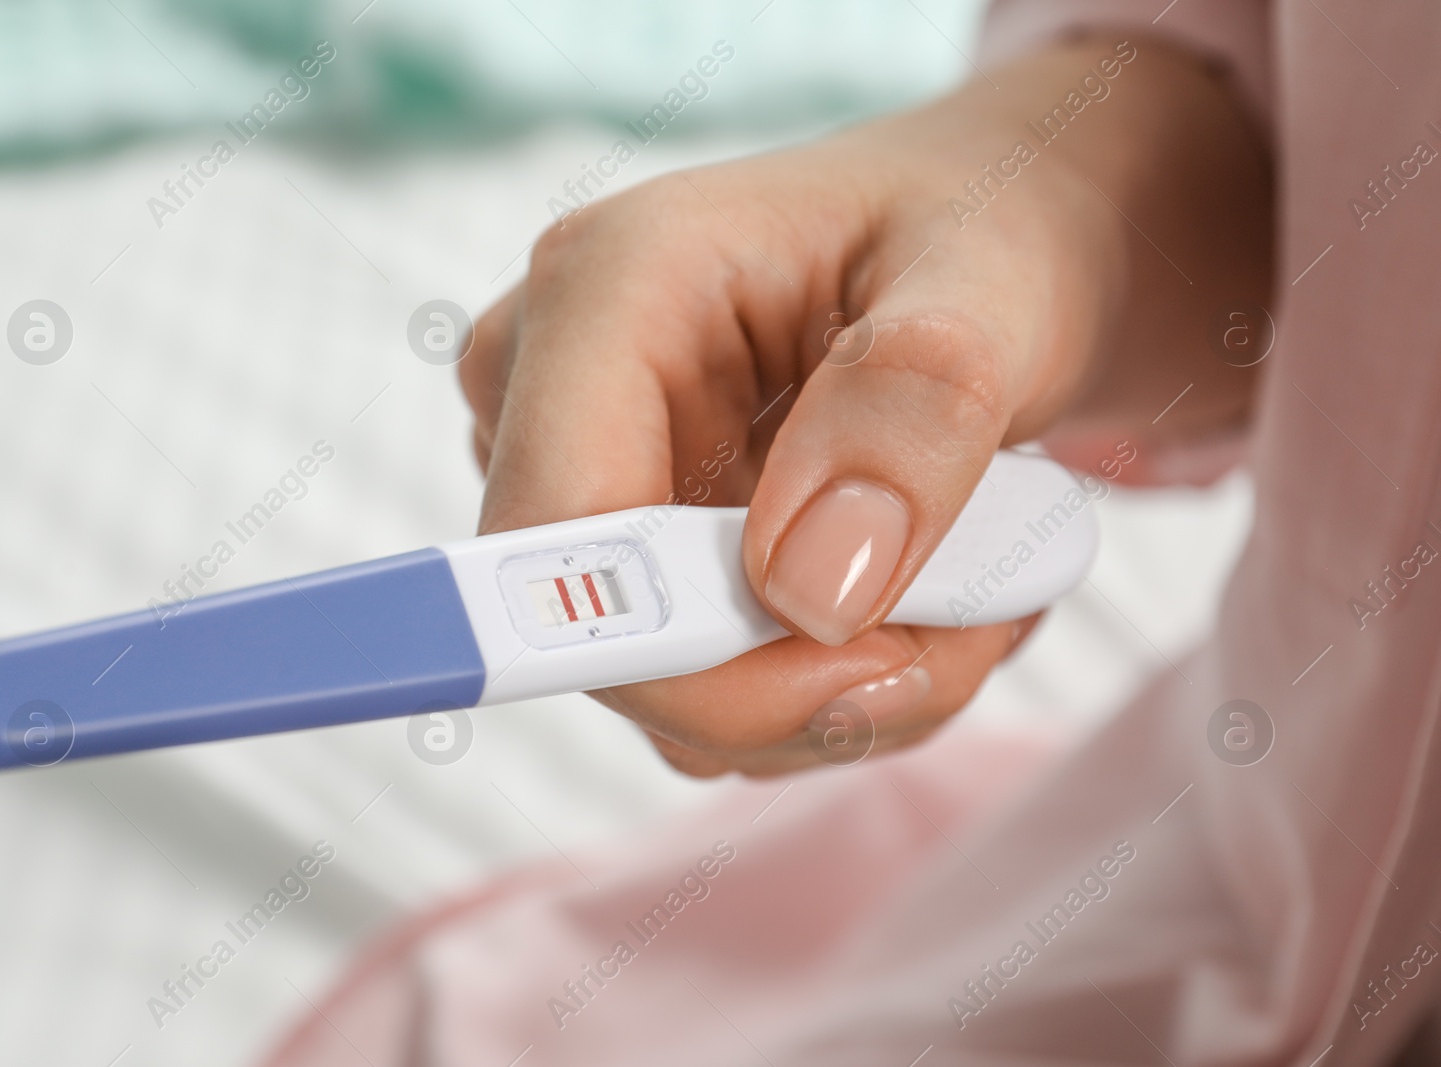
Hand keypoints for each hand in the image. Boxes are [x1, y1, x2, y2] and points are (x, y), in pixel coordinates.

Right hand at [459, 37, 1269, 775]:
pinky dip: (830, 683)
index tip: (870, 669)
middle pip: (607, 638)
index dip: (685, 650)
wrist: (998, 244)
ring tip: (971, 583)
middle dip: (805, 681)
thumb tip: (805, 593)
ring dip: (843, 687)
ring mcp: (589, 476)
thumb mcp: (996, 291)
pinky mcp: (635, 550)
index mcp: (607, 285)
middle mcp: (557, 386)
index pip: (557, 531)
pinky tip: (918, 591)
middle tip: (974, 621)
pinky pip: (709, 693)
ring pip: (672, 692)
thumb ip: (913, 415)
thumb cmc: (988, 228)